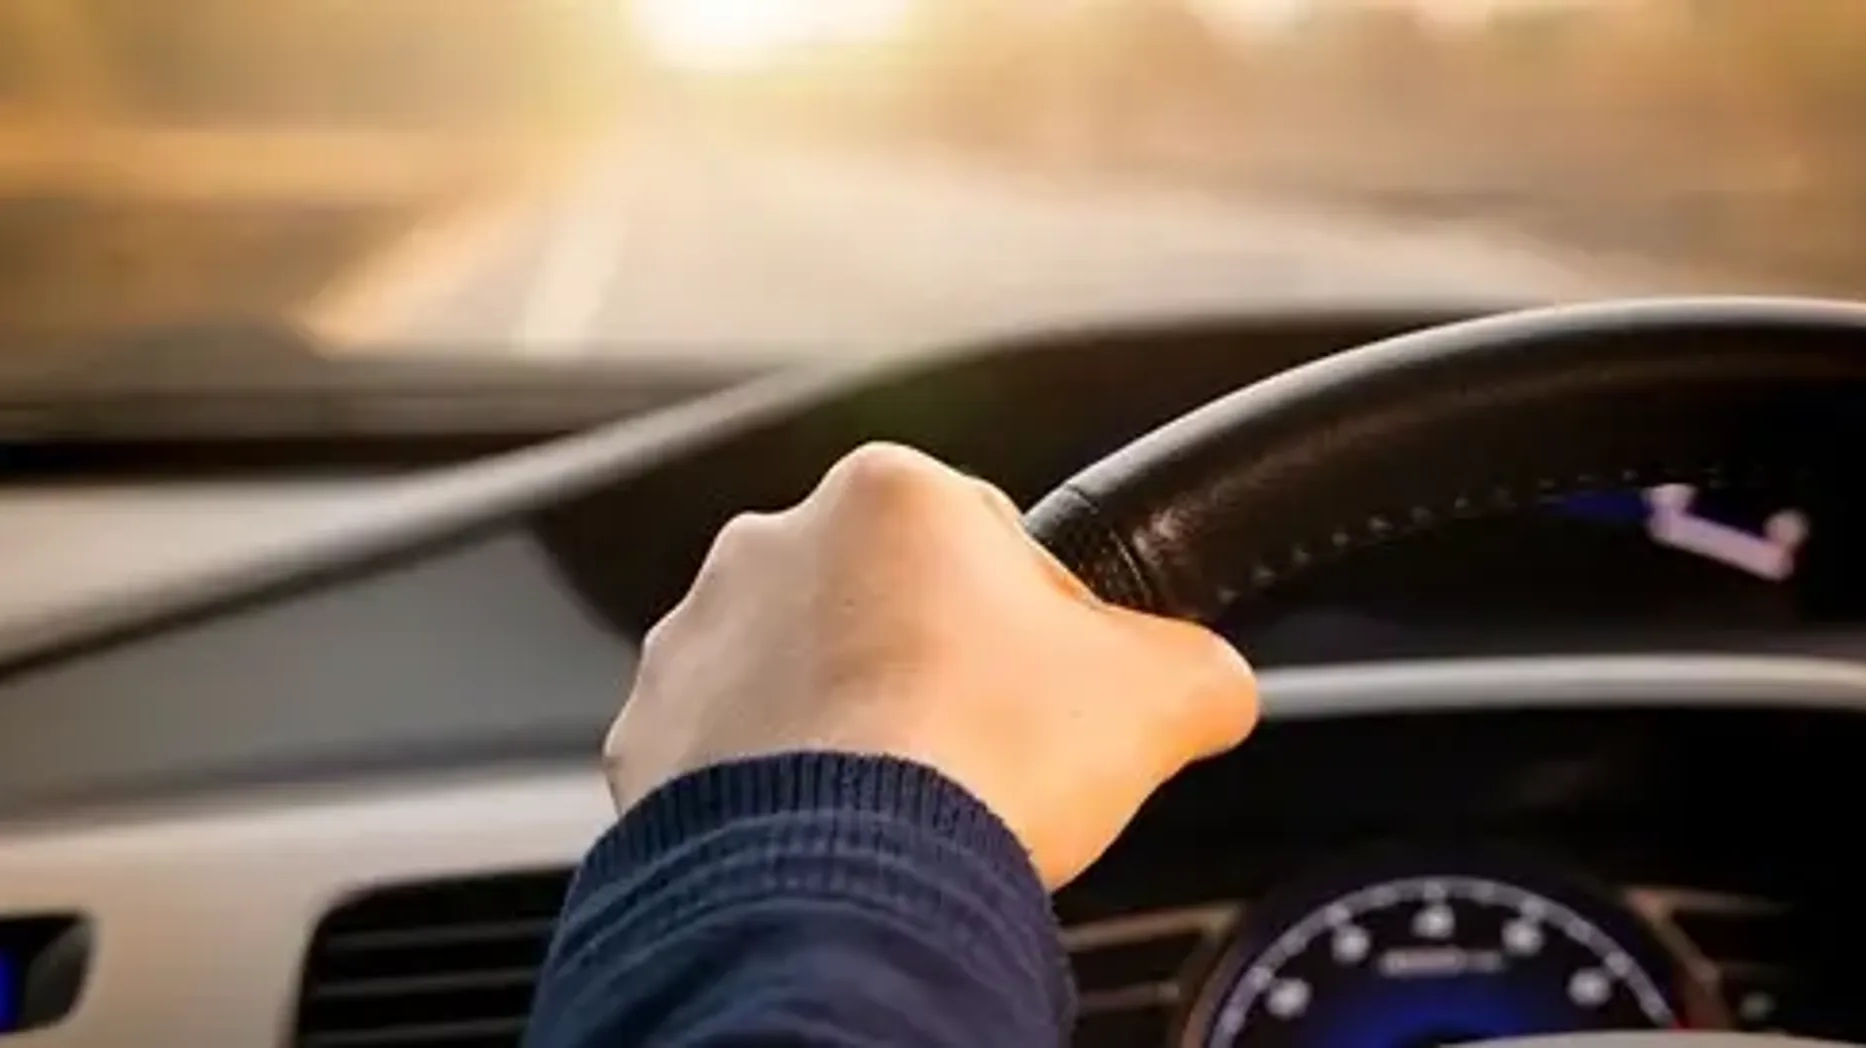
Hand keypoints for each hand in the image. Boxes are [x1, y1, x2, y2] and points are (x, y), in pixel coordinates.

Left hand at [604, 443, 1258, 888]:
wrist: (844, 883)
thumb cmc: (981, 762)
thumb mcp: (1158, 695)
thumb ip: (1198, 665)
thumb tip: (1214, 685)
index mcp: (894, 494)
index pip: (991, 540)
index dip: (1036, 623)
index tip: (1047, 690)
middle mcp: (774, 544)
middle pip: (885, 601)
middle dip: (928, 665)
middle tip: (979, 751)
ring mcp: (699, 640)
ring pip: (800, 672)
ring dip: (844, 720)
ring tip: (901, 801)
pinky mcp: (651, 734)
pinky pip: (729, 752)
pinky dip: (773, 787)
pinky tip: (829, 830)